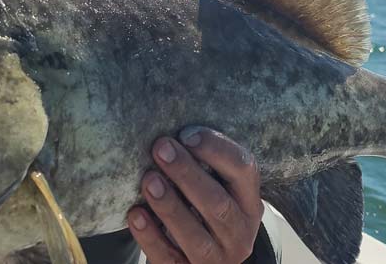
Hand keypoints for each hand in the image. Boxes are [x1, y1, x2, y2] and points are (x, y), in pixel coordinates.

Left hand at [127, 127, 263, 263]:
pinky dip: (151, 236)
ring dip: (170, 206)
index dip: (216, 149)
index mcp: (250, 202)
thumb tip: (170, 134)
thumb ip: (202, 165)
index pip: (244, 170)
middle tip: (161, 149)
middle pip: (218, 204)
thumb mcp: (213, 188)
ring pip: (196, 237)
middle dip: (188, 174)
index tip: (185, 134)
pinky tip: (135, 214)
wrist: (195, 256)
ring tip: (148, 180)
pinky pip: (169, 258)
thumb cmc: (199, 209)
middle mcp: (239, 233)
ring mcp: (217, 259)